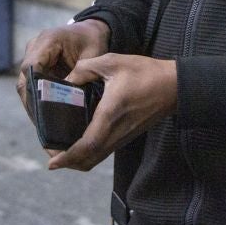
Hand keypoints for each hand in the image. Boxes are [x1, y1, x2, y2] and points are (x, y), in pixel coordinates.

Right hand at [16, 19, 110, 119]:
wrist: (89, 31)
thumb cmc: (93, 42)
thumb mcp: (92, 57)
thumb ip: (80, 75)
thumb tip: (69, 100)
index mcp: (48, 40)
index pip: (32, 66)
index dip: (35, 88)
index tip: (44, 108)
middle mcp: (34, 47)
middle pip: (25, 79)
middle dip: (33, 102)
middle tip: (43, 124)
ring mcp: (32, 57)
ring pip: (25, 85)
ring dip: (33, 103)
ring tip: (44, 125)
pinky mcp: (35, 66)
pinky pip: (31, 85)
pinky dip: (38, 99)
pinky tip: (45, 116)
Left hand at [47, 53, 176, 171]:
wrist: (173, 86)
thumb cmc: (145, 73)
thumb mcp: (113, 61)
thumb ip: (85, 68)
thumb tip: (66, 79)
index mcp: (109, 114)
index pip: (87, 145)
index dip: (68, 157)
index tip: (52, 162)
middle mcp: (115, 132)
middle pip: (88, 160)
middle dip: (68, 163)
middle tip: (52, 156)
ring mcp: (122, 136)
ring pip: (96, 159)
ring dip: (79, 160)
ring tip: (62, 151)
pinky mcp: (127, 135)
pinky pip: (104, 151)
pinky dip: (89, 153)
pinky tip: (81, 141)